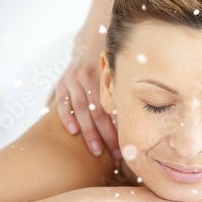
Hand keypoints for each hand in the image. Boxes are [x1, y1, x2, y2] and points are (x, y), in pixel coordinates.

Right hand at [55, 41, 120, 159]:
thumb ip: (122, 94)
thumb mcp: (117, 75)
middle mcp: (89, 77)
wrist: (87, 45)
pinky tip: (74, 132)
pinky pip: (62, 103)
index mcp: (106, 77)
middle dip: (107, 135)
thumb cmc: (108, 69)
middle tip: (115, 155)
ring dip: (89, 132)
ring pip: (81, 109)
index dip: (121, 127)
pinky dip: (67, 117)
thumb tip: (139, 120)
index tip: (128, 145)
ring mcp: (73, 80)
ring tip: (96, 151)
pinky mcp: (61, 83)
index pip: (114, 107)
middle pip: (99, 111)